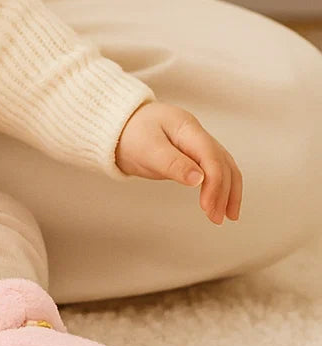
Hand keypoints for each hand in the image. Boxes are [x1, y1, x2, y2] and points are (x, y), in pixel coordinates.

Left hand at [115, 101, 242, 224]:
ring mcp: (196, 144)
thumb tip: (200, 179)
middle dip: (223, 191)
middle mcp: (197, 133)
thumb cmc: (130, 135)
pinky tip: (220, 203)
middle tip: (216, 219)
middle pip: (222, 162)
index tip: (207, 207)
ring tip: (227, 217)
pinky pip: (214, 170)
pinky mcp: (192, 155)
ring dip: (228, 191)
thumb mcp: (147, 149)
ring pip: (223, 166)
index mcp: (186, 127)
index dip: (214, 183)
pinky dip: (220, 186)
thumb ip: (172, 163)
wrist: (118, 128)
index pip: (211, 156)